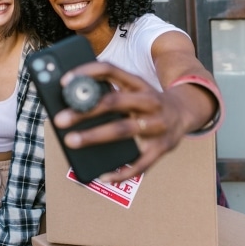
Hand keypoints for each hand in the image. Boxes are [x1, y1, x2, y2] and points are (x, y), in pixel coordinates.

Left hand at [52, 62, 189, 183]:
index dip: (87, 73)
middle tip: (60, 119)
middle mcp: (149, 101)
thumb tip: (69, 99)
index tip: (64, 81)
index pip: (111, 70)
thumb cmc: (145, 103)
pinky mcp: (162, 147)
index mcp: (137, 83)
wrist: (184, 114)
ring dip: (95, 136)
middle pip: (114, 102)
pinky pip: (140, 163)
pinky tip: (103, 175)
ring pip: (123, 129)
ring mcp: (157, 124)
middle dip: (85, 111)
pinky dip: (121, 171)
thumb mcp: (132, 90)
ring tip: (72, 141)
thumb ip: (107, 91)